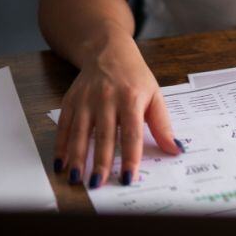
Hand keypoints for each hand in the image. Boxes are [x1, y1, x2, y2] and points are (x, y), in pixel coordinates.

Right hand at [53, 36, 180, 187]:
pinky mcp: (70, 101)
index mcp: (132, 98)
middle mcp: (107, 99)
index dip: (130, 157)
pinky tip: (60, 164)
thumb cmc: (135, 77)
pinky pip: (64, 126)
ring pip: (80, 133)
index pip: (132, 133)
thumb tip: (175, 149)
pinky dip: (60, 146)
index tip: (128, 177)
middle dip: (100, 162)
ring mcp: (86, 100)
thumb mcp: (155, 95)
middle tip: (98, 184)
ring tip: (76, 179)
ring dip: (77, 157)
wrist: (108, 51)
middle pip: (104, 135)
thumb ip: (163, 125)